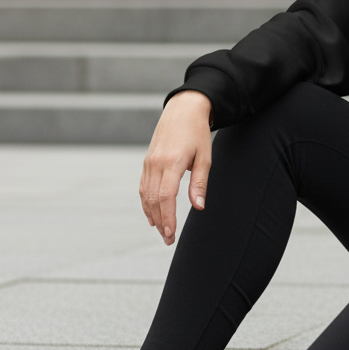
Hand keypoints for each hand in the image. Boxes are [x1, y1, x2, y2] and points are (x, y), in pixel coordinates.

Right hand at [140, 90, 213, 245]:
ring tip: (161, 230)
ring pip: (145, 195)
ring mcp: (149, 162)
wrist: (183, 109)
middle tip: (168, 239)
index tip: (171, 234)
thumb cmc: (197, 132)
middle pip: (153, 200)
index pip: (166, 197)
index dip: (167, 218)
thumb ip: (200, 183)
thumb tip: (198, 206)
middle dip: (160, 222)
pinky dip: (146, 203)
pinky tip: (153, 214)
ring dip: (152, 215)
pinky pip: (143, 187)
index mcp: (173, 162)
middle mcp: (156, 163)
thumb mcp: (205, 157)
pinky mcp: (146, 161)